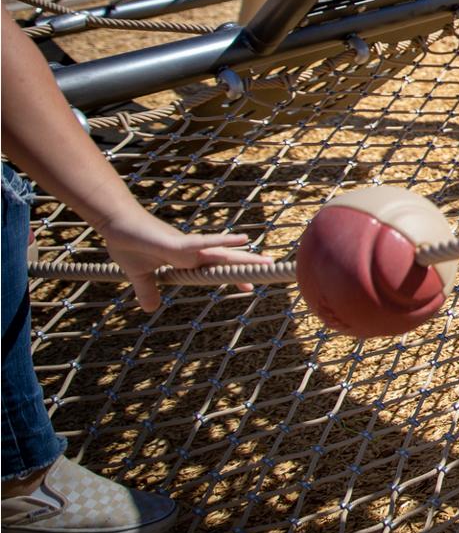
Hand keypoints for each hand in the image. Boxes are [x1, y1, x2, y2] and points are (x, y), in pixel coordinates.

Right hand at [97, 209, 269, 311]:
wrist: (114, 224)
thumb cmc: (128, 244)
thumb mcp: (139, 275)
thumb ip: (147, 290)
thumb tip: (150, 308)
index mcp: (184, 260)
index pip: (213, 270)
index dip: (231, 275)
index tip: (249, 286)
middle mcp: (190, 252)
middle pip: (224, 259)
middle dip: (246, 265)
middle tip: (270, 267)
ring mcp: (186, 246)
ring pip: (220, 253)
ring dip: (243, 257)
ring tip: (265, 260)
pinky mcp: (177, 243)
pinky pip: (205, 242)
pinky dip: (224, 242)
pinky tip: (243, 239)